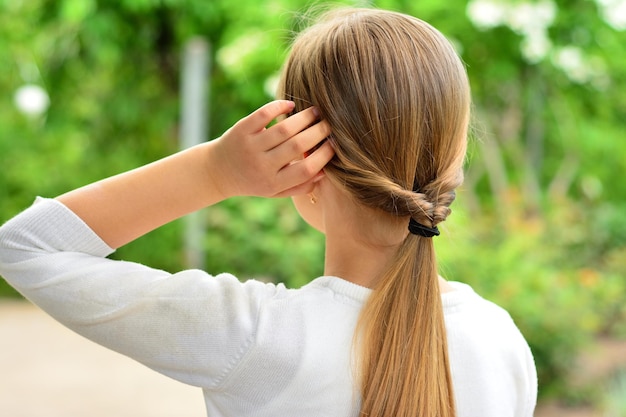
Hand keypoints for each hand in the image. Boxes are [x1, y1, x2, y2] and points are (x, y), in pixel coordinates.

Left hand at [208, 100, 333, 199]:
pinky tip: (290, 105)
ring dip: (304, 118)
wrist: (218, 172)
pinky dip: (279, 106)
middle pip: (297, 146)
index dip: (324, 155)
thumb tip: (325, 172)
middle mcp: (262, 166)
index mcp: (274, 183)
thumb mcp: (275, 191)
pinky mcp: (241, 130)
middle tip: (329, 124)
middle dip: (318, 132)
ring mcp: (250, 147)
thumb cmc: (254, 181)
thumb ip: (300, 186)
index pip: (306, 169)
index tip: (335, 143)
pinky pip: (263, 114)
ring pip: (284, 129)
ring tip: (315, 112)